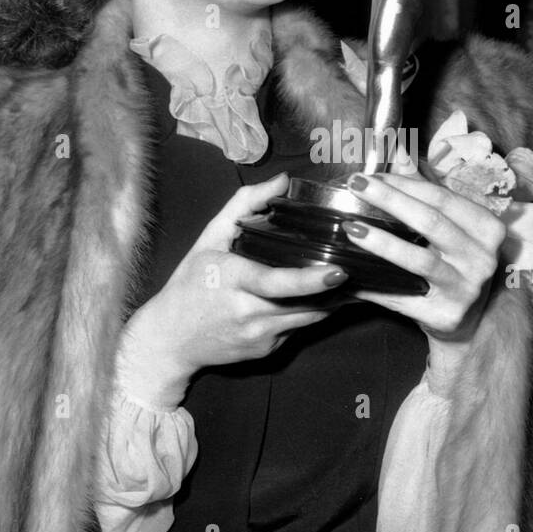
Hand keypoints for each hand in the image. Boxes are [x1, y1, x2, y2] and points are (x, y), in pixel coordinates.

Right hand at [126, 172, 345, 387]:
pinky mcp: (267, 351)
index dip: (310, 280)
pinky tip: (320, 298)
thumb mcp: (209, 238)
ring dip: (332, 302)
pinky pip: (299, 329)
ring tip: (352, 281)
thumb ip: (245, 204)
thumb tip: (283, 180)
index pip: (276, 284)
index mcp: (233, 281)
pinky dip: (311, 312)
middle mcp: (248, 313)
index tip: (338, 271)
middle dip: (337, 290)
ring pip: (310, 318)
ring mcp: (260, 336)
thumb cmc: (190, 283)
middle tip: (362, 269)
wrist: (170, 340)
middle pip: (305, 303)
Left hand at [343, 146, 505, 378]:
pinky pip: (402, 298)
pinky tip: (349, 273)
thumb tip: (398, 150)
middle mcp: (482, 258)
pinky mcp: (446, 316)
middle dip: (390, 200)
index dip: (404, 184)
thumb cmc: (456, 262)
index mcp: (487, 228)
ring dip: (381, 242)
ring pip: (419, 259)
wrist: (471, 321)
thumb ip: (425, 188)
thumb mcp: (451, 225)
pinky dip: (374, 286)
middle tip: (355, 186)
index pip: (441, 198)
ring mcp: (466, 289)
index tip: (370, 174)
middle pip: (431, 222)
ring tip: (349, 228)